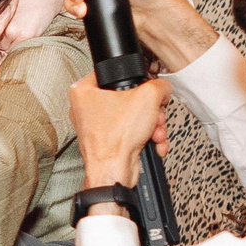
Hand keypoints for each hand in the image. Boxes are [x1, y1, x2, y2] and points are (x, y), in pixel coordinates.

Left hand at [68, 73, 169, 190]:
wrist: (114, 171)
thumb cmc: (115, 139)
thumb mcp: (148, 97)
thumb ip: (159, 86)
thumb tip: (162, 88)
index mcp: (83, 91)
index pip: (113, 74)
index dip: (136, 82)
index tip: (145, 89)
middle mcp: (86, 108)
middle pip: (128, 99)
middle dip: (149, 110)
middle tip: (154, 115)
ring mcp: (96, 126)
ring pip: (132, 117)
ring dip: (150, 125)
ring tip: (154, 131)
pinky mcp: (107, 141)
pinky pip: (130, 132)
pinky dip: (145, 137)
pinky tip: (151, 142)